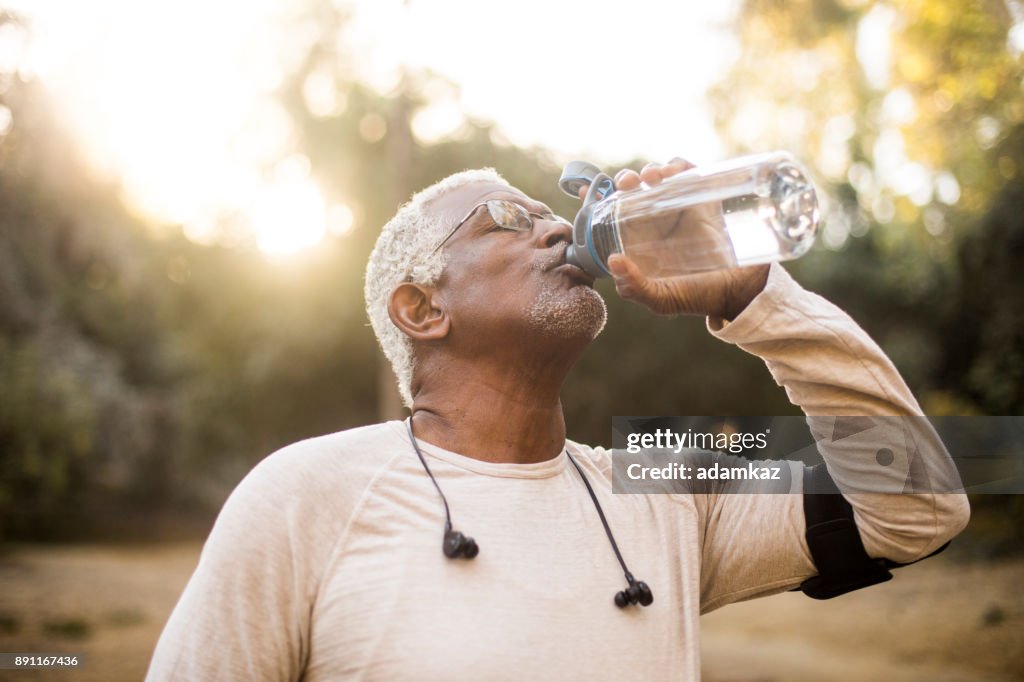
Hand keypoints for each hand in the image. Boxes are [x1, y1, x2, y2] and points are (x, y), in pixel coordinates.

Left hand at [578, 158, 768, 320]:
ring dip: (650, 169)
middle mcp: (656, 221)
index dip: (597, 197)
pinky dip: (677, 165)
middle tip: (626, 184)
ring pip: (658, 176)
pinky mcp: (703, 198)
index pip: (612, 213)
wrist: (739, 290)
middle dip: (625, 179)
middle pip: (634, 189)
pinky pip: (687, 172)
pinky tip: (672, 172)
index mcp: (639, 240)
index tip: (587, 189)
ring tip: (652, 178)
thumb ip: (635, 288)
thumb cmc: (696, 296)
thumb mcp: (661, 299)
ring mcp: (679, 207)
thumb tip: (613, 260)